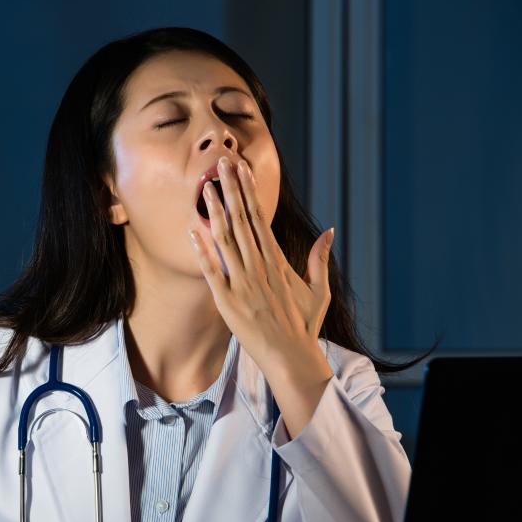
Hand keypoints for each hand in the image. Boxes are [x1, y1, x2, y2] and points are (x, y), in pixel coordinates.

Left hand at [188, 155, 333, 375]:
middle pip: (242, 221)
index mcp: (278, 262)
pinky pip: (212, 271)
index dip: (249, 192)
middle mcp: (260, 268)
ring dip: (215, 212)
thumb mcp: (318, 290)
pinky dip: (202, 250)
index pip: (260, 219)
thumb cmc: (304, 325)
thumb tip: (329, 232)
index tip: (242, 170)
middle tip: (221, 163)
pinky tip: (192, 230)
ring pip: (226, 240)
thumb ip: (319, 259)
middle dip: (231, 190)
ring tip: (205, 187)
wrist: (292, 358)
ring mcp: (243, 284)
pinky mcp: (227, 302)